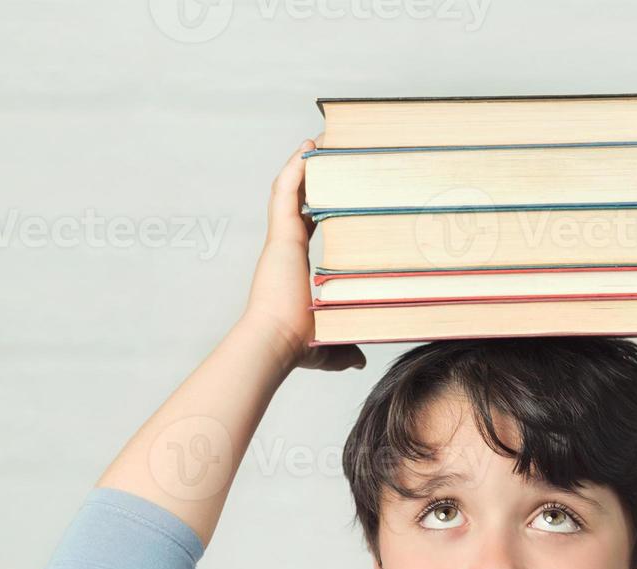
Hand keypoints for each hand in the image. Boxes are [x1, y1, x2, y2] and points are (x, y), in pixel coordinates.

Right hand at [242, 136, 365, 371]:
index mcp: (294, 265)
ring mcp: (281, 239)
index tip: (331, 192)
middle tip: (330, 153)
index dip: (316, 206)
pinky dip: (296, 167)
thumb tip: (359, 361)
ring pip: (290, 189)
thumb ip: (345, 350)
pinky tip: (309, 147)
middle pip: (298, 200)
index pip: (306, 226)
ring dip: (305, 163)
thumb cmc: (298, 345)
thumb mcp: (330, 345)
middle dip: (312, 175)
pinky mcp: (280, 234)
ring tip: (323, 140)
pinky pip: (286, 190)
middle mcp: (285, 248)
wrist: (278, 341)